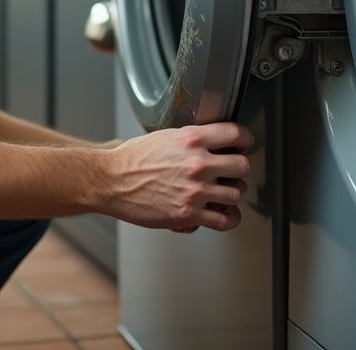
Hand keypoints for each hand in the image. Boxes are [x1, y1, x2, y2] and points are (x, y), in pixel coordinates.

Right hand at [101, 122, 252, 232]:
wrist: (111, 181)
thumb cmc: (132, 160)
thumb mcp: (165, 137)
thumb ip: (191, 139)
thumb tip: (212, 142)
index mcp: (191, 139)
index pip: (236, 134)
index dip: (244, 139)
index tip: (244, 143)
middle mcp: (197, 163)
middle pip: (242, 165)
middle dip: (238, 169)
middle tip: (231, 171)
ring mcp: (195, 190)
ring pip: (236, 194)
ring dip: (231, 194)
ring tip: (222, 193)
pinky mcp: (189, 214)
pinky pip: (224, 220)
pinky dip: (229, 218)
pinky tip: (224, 214)